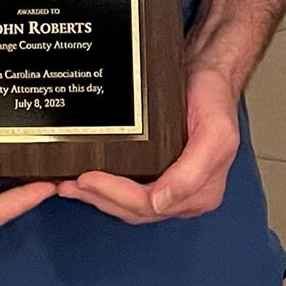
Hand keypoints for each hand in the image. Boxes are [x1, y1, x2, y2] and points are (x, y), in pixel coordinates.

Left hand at [59, 64, 240, 222]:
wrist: (211, 74)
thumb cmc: (214, 98)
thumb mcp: (214, 133)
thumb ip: (192, 173)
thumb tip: (161, 202)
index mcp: (202, 191)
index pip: (150, 205)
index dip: (115, 195)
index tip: (88, 179)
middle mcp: (188, 195)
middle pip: (137, 211)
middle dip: (101, 198)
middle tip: (71, 184)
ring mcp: (175, 189)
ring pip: (131, 207)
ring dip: (100, 199)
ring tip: (71, 186)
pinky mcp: (163, 178)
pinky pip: (133, 194)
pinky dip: (110, 191)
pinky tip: (92, 184)